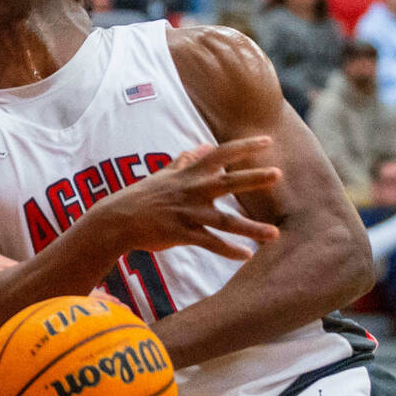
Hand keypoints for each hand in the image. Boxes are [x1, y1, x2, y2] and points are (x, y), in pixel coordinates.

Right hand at [101, 136, 281, 259]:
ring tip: (275, 234)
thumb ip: (185, 161)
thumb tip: (200, 147)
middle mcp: (191, 191)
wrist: (117, 220)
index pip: (220, 154)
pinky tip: (247, 255)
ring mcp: (186, 213)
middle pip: (227, 183)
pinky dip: (228, 250)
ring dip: (251, 228)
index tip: (268, 141)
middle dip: (253, 179)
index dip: (244, 147)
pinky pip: (209, 243)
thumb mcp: (163, 174)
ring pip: (224, 221)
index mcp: (189, 175)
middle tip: (279, 174)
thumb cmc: (141, 196)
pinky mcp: (180, 234)